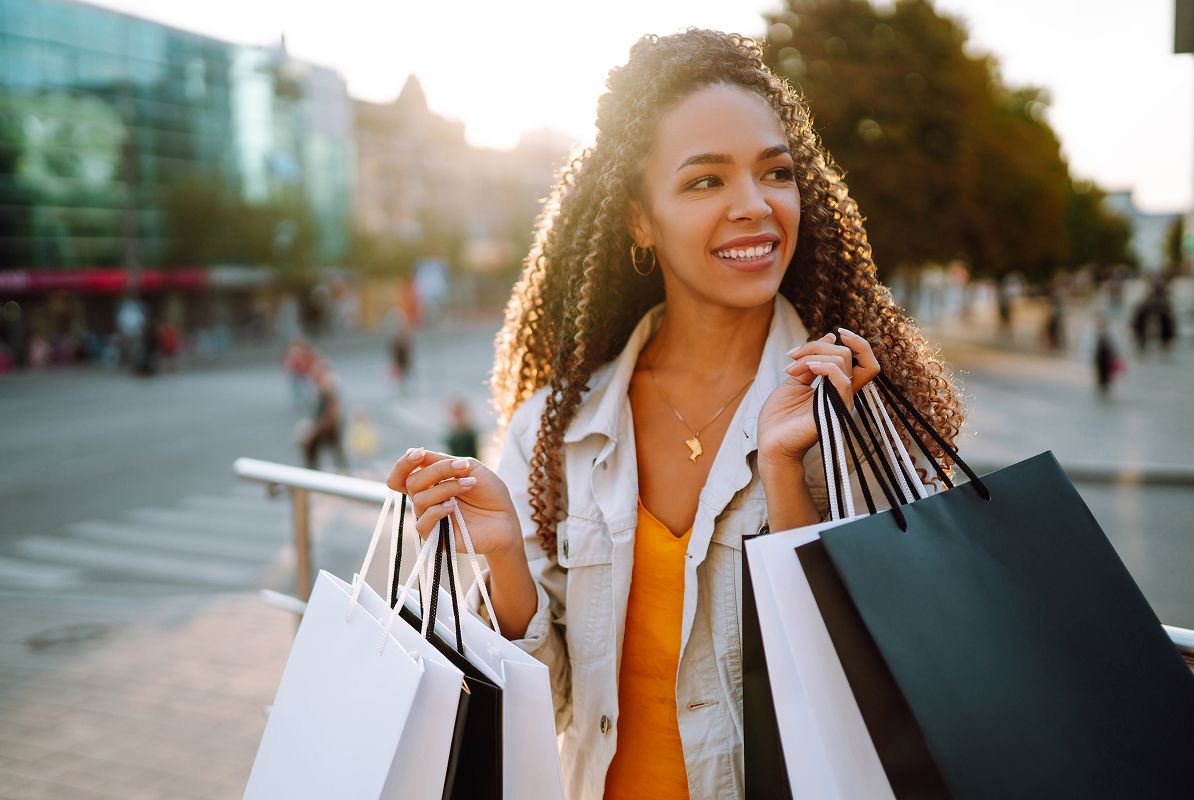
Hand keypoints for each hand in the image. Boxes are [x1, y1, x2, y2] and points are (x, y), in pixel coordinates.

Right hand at [386, 448, 521, 557]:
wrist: (506, 517)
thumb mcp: (468, 467)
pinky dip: (438, 511)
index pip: (401, 475)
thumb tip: (411, 451)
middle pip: (412, 482)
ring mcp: (429, 518)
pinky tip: (454, 507)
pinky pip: (423, 523)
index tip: (418, 454)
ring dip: (447, 488)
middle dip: (437, 471)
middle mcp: (425, 500)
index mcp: (429, 483)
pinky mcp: (435, 537)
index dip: (404, 464)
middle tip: (463, 468)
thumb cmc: (488, 491)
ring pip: (419, 499)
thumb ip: (440, 460)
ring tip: (470, 485)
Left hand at [756, 328, 880, 465]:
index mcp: (836, 386)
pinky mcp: (835, 412)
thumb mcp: (794, 380)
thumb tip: (831, 339)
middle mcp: (843, 393)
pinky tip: (806, 368)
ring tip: (791, 368)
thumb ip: (811, 362)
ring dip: (812, 356)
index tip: (835, 333)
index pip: (863, 360)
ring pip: (843, 362)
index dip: (857, 342)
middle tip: (792, 356)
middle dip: (817, 347)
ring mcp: (841, 402)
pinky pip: (842, 381)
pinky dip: (825, 367)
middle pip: (848, 355)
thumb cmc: (780, 417)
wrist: (770, 443)